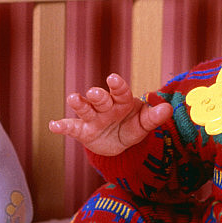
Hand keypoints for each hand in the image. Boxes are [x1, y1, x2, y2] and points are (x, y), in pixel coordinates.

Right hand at [48, 73, 172, 155]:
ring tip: (73, 99)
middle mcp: (106, 107)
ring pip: (85, 108)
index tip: (113, 78)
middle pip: (101, 99)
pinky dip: (62, 126)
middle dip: (97, 95)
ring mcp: (93, 118)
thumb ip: (154, 117)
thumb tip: (168, 108)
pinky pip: (72, 127)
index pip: (120, 91)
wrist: (119, 144)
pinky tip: (53, 125)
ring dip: (78, 104)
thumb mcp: (144, 125)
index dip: (117, 85)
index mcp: (122, 101)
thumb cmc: (132, 127)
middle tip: (94, 92)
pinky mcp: (83, 130)